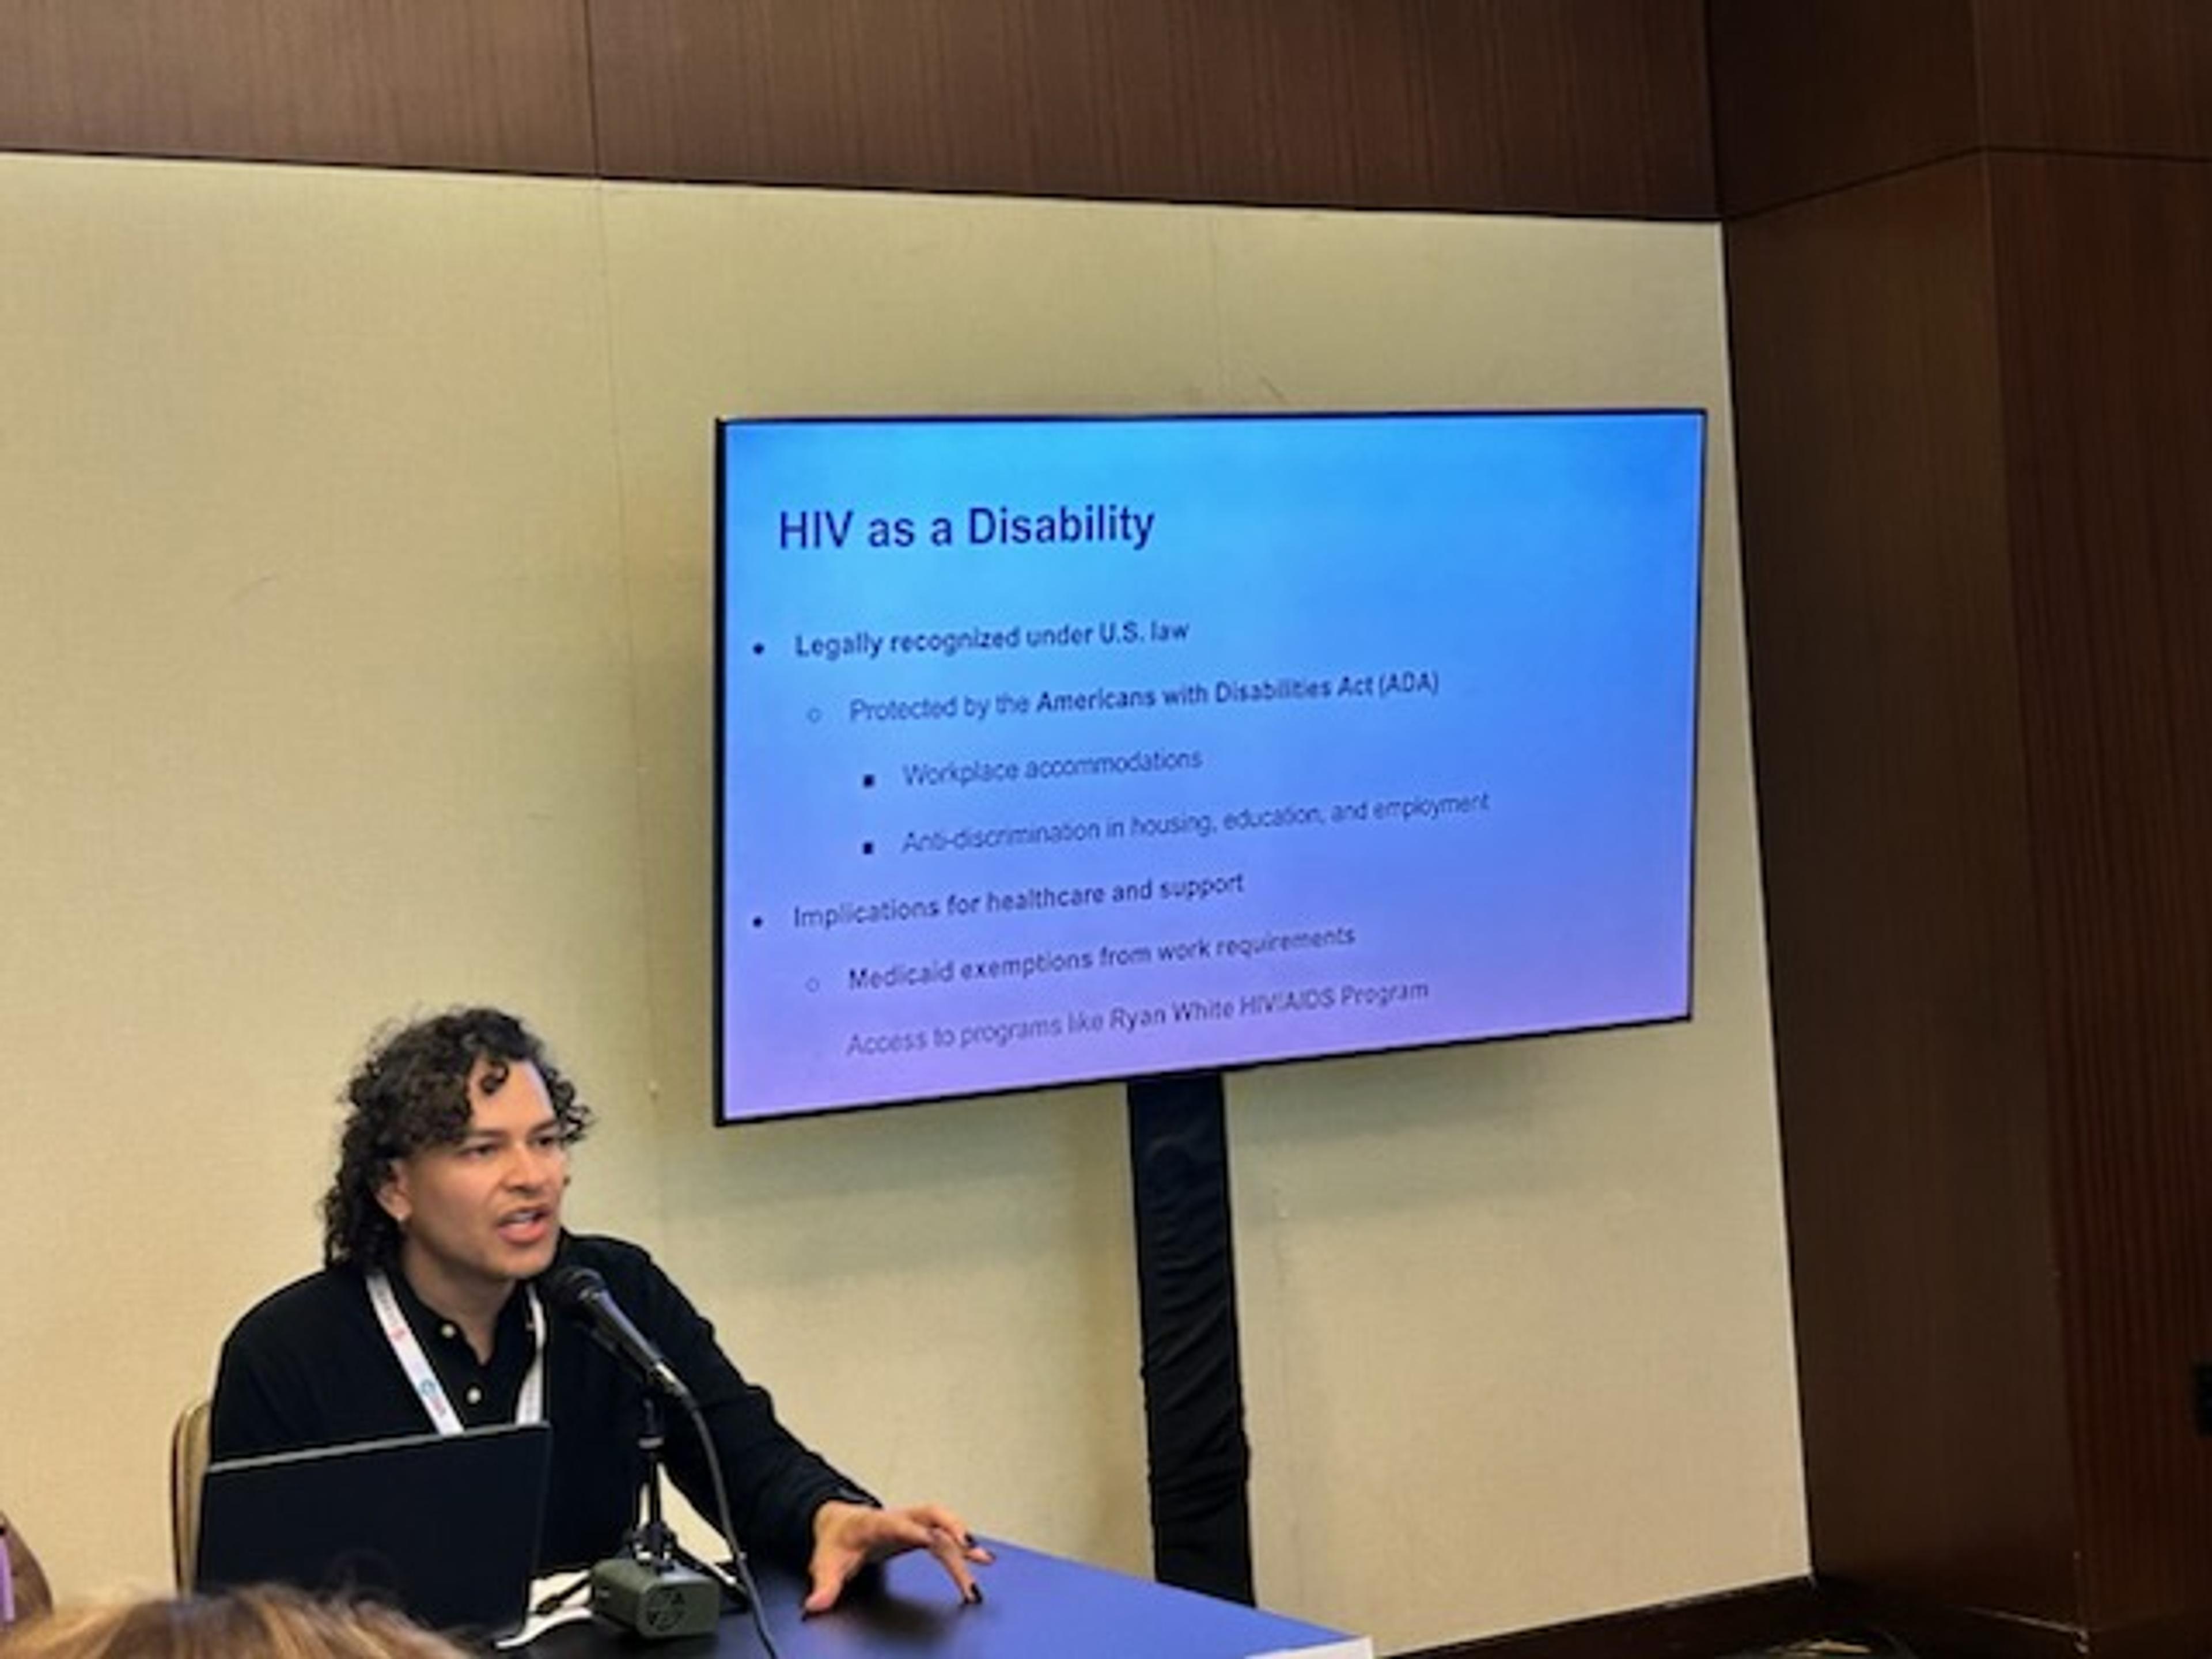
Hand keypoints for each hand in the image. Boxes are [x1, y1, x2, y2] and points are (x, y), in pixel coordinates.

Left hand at [803, 1499, 994, 1613]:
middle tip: (968, 1550)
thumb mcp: (825, 1563)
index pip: (896, 1523)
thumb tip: (815, 1605)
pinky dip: (965, 1545)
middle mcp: (899, 1518)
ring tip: (983, 1559)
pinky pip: (946, 1535)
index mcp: (874, 1523)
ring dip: (963, 1539)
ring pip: (943, 1523)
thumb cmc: (837, 1541)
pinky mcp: (922, 1531)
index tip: (930, 1539)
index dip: (913, 1529)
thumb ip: (824, 1586)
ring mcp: (913, 1523)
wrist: (840, 1524)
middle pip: (930, 1516)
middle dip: (950, 1530)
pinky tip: (982, 1558)